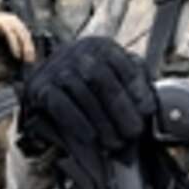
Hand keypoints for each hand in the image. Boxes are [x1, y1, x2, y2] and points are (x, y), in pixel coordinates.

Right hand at [0, 1, 36, 62]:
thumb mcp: (0, 30)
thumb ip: (8, 36)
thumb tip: (16, 50)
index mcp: (15, 22)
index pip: (26, 34)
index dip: (30, 45)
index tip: (31, 56)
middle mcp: (14, 20)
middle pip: (26, 35)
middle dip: (29, 48)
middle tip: (30, 61)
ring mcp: (8, 20)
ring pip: (21, 35)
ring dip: (25, 48)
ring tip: (25, 59)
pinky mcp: (1, 23)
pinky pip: (11, 35)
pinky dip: (15, 45)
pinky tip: (17, 54)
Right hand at [21, 37, 155, 150]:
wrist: (47, 79)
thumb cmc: (88, 81)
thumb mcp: (112, 73)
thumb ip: (133, 82)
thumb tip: (148, 108)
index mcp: (101, 47)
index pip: (122, 64)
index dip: (137, 88)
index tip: (147, 110)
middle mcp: (78, 52)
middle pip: (101, 78)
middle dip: (120, 108)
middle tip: (133, 132)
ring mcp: (57, 68)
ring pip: (82, 92)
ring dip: (102, 121)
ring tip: (114, 141)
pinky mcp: (40, 86)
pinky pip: (60, 104)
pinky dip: (78, 121)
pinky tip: (91, 136)